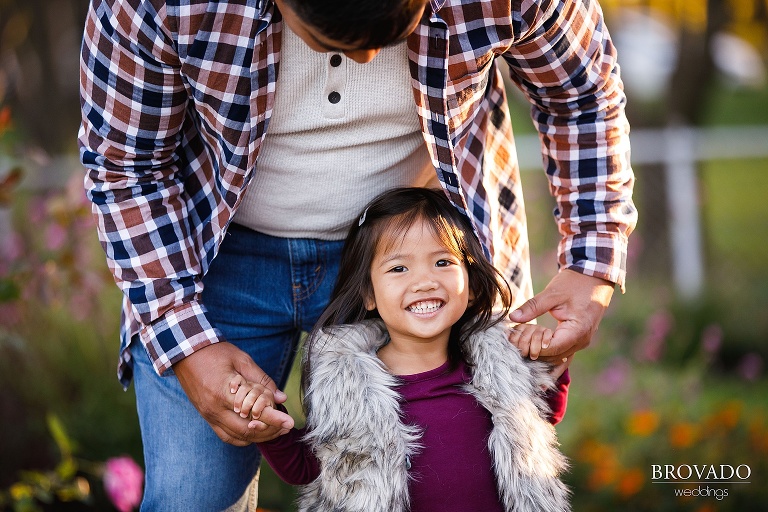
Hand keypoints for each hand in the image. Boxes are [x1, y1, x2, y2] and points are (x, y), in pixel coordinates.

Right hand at [174, 342, 294, 445]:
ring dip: (257, 436)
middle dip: (269, 431)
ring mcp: (208, 415)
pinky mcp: (206, 416)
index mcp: (223, 393)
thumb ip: (262, 381)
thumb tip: (281, 398)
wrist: (185, 352)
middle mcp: (214, 409)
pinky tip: (255, 431)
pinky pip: (225, 435)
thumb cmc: (215, 352)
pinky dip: (242, 437)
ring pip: (236, 436)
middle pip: (246, 431)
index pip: (253, 413)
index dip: (274, 419)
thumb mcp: (242, 360)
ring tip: (275, 430)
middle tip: (286, 427)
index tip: (290, 422)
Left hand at [509, 269, 613, 374]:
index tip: (517, 339)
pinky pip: (563, 351)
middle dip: (534, 350)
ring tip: (525, 339)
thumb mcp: (552, 293)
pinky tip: (536, 343)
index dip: (532, 347)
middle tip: (517, 338)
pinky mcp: (579, 339)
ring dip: (541, 351)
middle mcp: (582, 341)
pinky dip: (549, 350)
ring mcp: (582, 342)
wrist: (594, 278)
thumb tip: (513, 317)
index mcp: (577, 331)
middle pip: (554, 357)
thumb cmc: (574, 284)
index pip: (551, 349)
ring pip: (558, 357)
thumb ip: (533, 307)